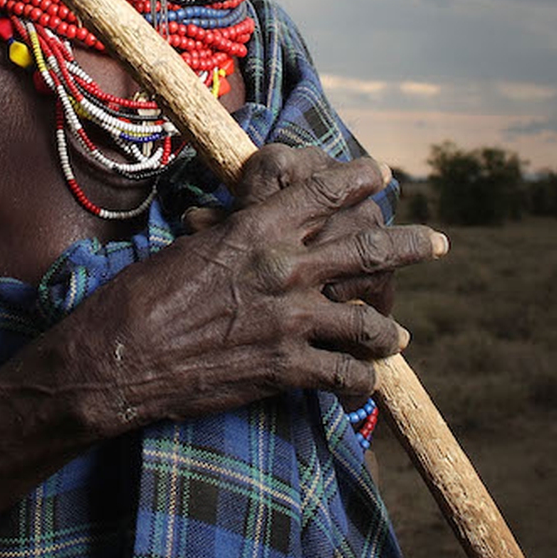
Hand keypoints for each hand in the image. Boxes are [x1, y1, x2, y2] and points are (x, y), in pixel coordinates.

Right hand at [69, 150, 444, 431]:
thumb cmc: (140, 298)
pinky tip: (362, 382)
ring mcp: (290, 321)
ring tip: (396, 338)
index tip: (382, 175)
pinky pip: (345, 375)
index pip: (325, 193)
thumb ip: (234, 237)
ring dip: (388, 332)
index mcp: (256, 230)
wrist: (118, 358)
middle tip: (438, 243)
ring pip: (369, 323)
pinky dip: (360, 380)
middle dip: (412, 244)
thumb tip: (249, 229)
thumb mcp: (189, 247)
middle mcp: (284, 269)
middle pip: (370, 249)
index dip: (361, 180)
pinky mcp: (285, 369)